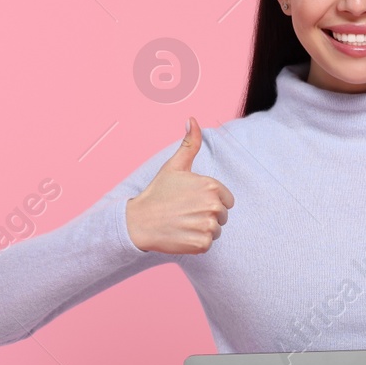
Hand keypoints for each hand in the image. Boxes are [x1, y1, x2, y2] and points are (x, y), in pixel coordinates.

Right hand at [125, 117, 235, 254]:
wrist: (139, 222)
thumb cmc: (157, 193)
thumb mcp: (174, 166)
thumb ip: (189, 144)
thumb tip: (192, 119)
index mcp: (211, 186)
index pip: (227, 200)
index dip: (210, 201)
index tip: (191, 201)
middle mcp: (213, 205)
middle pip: (223, 216)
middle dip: (207, 216)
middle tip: (184, 213)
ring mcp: (208, 225)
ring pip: (216, 230)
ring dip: (202, 230)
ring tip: (182, 223)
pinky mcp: (202, 244)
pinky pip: (208, 244)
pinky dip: (196, 243)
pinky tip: (181, 235)